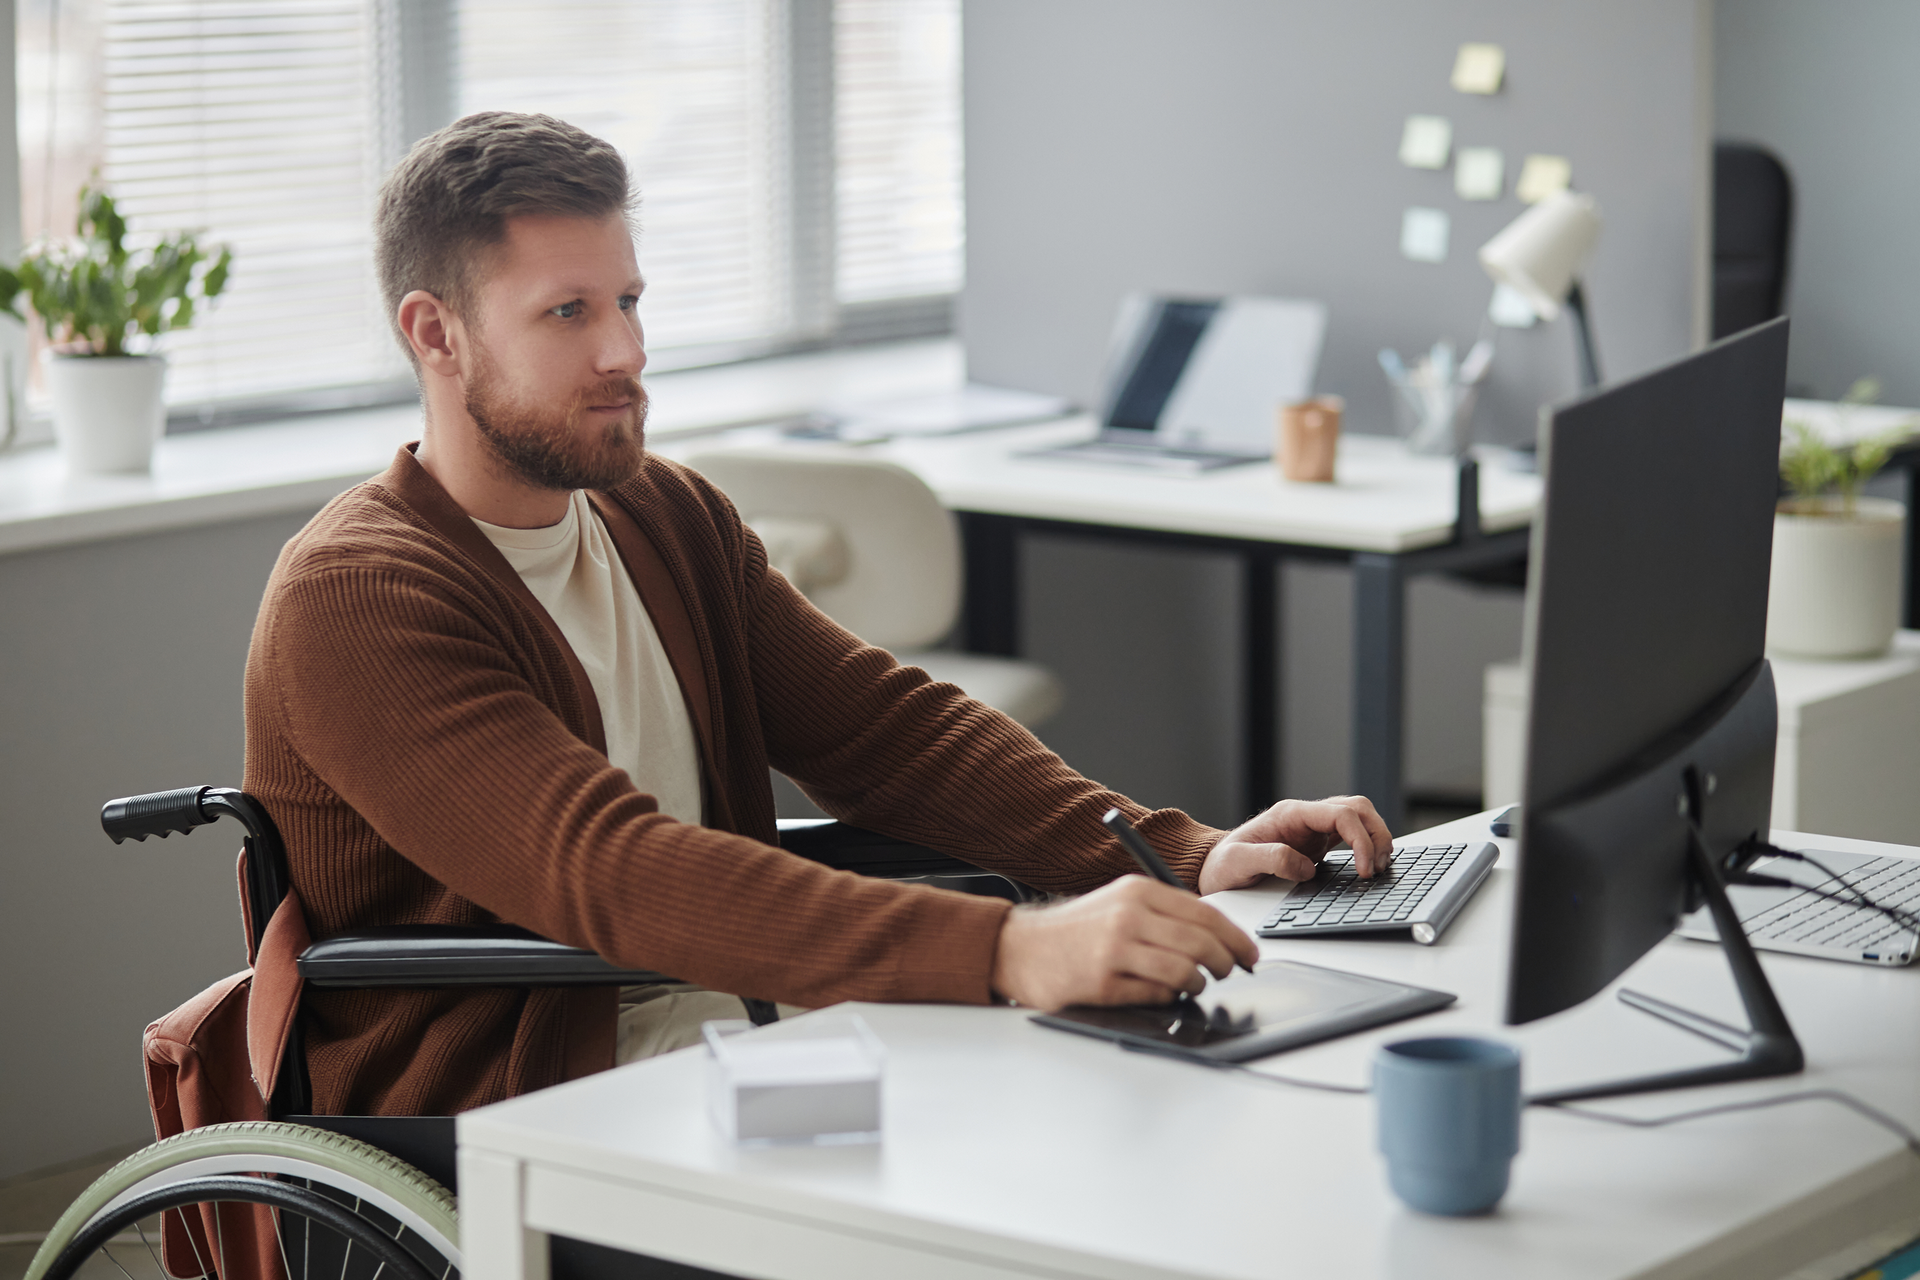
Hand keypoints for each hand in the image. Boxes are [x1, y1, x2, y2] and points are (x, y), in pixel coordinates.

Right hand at [989, 876, 1258, 1010]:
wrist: (1022, 947)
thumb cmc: (1078, 928)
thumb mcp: (1120, 902)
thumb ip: (1165, 913)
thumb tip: (1219, 937)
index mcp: (1138, 891)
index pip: (1205, 913)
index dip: (1236, 937)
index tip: (1249, 953)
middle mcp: (1128, 917)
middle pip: (1201, 943)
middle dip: (1225, 962)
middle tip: (1229, 972)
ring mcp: (1115, 951)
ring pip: (1184, 972)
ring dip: (1198, 983)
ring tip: (1194, 984)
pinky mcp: (1104, 983)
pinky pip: (1156, 995)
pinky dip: (1168, 997)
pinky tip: (1162, 992)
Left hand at [1196, 795, 1393, 894]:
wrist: (1214, 870)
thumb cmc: (1222, 864)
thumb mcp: (1237, 862)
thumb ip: (1270, 859)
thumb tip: (1305, 867)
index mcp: (1290, 814)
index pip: (1339, 813)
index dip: (1360, 839)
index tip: (1365, 868)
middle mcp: (1305, 817)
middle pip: (1357, 809)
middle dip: (1376, 834)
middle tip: (1379, 867)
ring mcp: (1313, 830)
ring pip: (1359, 819)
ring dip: (1376, 839)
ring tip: (1379, 868)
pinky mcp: (1317, 845)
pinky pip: (1352, 837)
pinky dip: (1367, 848)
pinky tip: (1370, 866)